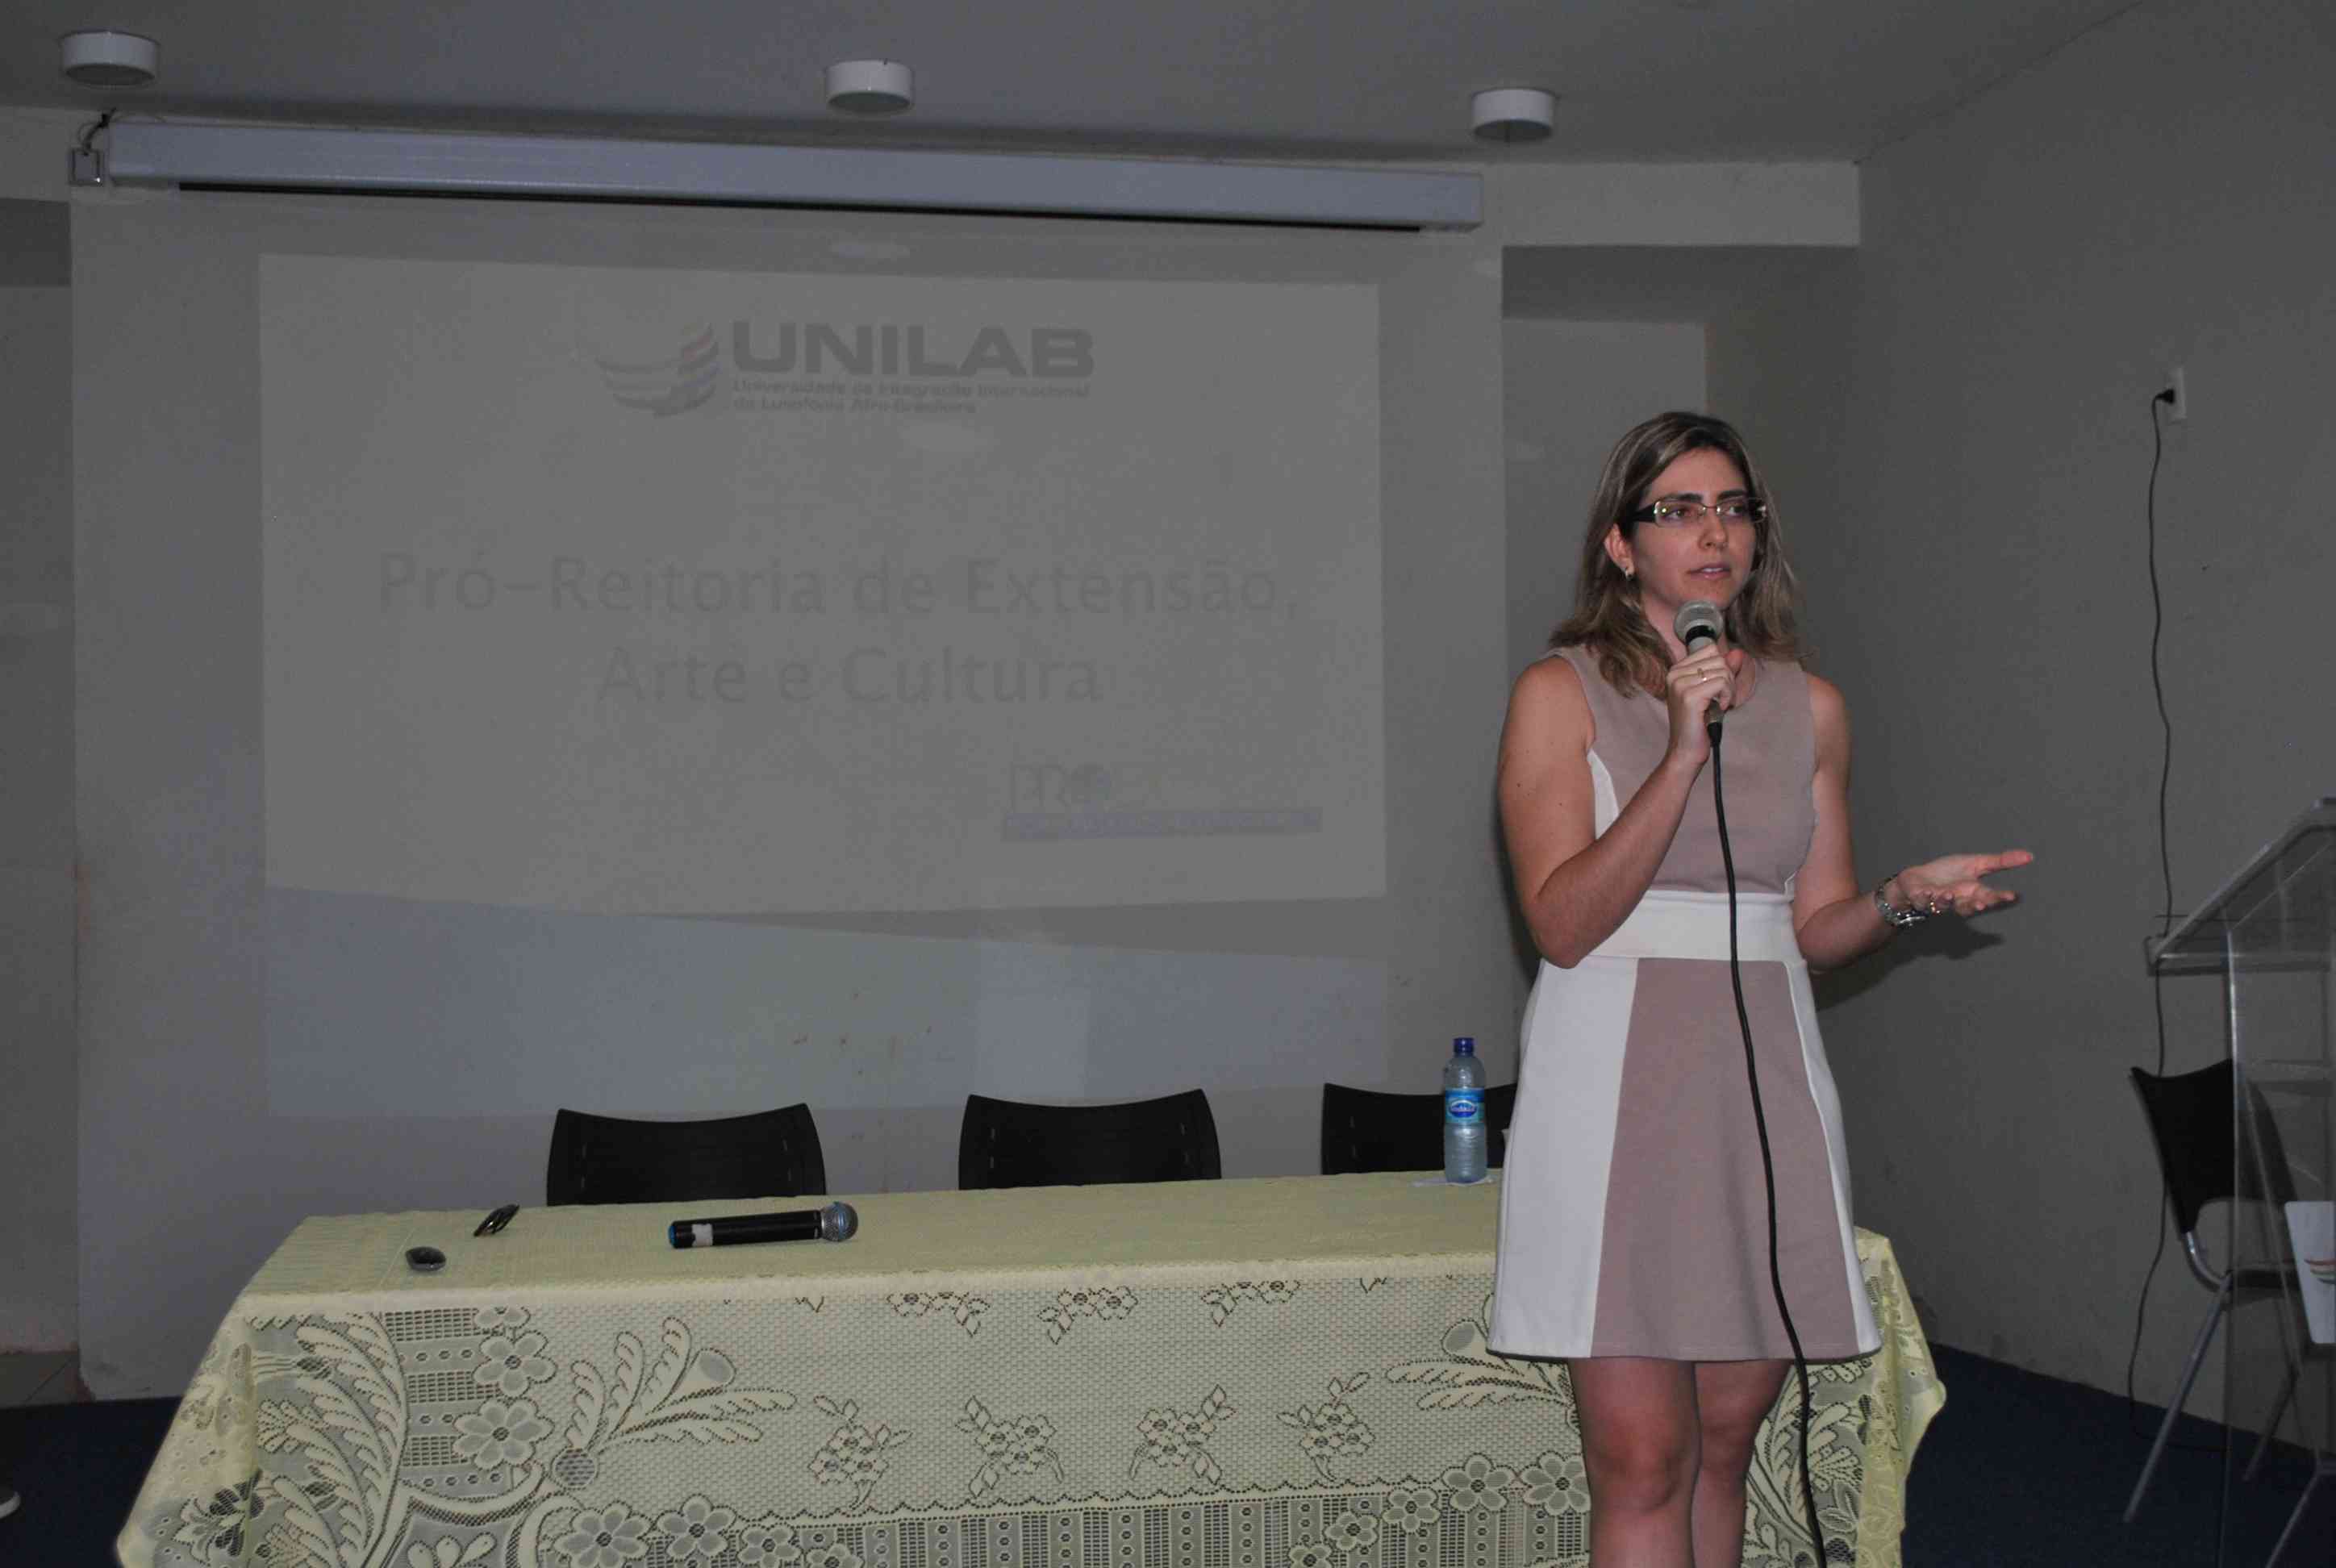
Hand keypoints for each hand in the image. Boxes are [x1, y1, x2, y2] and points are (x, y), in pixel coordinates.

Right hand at [1662, 644, 1745, 764]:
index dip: (1722, 667)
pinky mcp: (1690, 696)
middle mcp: (1674, 674)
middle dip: (1728, 679)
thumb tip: (1738, 652)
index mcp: (1676, 670)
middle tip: (1721, 699)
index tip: (1717, 688)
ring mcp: (1680, 684)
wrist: (1685, 751)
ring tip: (1720, 705)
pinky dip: (1728, 696)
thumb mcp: (1712, 692)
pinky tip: (1720, 708)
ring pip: (1722, 670)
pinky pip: (1722, 683)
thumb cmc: (1698, 724)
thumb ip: (1724, 670)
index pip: (1710, 649)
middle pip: (1718, 659)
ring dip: (1729, 690)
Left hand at [1887, 849, 2033, 917]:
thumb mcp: (1976, 863)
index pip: (1989, 896)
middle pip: (1969, 905)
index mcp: (1972, 892)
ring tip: (1948, 894)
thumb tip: (2029, 856)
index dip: (1999, 897)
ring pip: (1945, 906)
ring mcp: (1939, 902)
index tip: (2011, 896)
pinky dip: (1925, 898)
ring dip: (1947, 901)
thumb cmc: (1948, 872)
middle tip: (1982, 903)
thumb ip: (2000, 862)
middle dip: (1975, 905)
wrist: (1919, 878)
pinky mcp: (1921, 900)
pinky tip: (1928, 892)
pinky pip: (1923, 901)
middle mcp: (1957, 900)